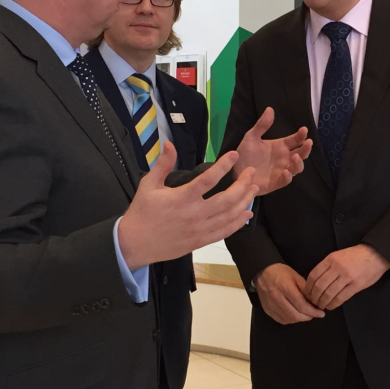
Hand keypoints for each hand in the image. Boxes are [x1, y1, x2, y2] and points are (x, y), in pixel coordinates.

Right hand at [119, 143, 258, 268]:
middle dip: (242, 184)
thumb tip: (169, 144)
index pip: (208, 180)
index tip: (234, 155)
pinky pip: (224, 232)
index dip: (223, 166)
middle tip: (251, 172)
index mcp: (182, 198)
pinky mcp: (200, 241)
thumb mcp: (149, 185)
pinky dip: (237, 223)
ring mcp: (199, 230)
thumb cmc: (142, 212)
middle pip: (226, 199)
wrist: (135, 244)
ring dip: (244, 201)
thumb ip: (162, 164)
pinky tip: (246, 213)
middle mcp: (194, 214)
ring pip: (229, 216)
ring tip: (254, 188)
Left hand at [233, 107, 311, 194]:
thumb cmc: (245, 154)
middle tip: (308, 142)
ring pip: (297, 168)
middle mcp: (284, 158)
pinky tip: (286, 172)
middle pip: (301, 154)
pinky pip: (285, 181)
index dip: (301, 135)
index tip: (304, 130)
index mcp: (280, 146)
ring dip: (299, 163)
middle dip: (306, 149)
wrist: (234, 171)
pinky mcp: (275, 182)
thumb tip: (270, 109)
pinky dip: (288, 177)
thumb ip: (261, 125)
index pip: (295, 140)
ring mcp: (281, 171)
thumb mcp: (251, 137)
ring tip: (296, 157)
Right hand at [255, 263, 324, 324]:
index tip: (321, 313)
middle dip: (308, 317)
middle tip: (314, 314)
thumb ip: (306, 290)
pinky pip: (281, 320)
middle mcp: (277, 298)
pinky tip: (295, 315)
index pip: (301, 305)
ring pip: (289, 319)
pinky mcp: (267, 310)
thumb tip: (315, 302)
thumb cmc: (281, 273)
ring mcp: (271, 306)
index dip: (313, 312)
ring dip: (300, 319)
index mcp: (286, 288)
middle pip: (295, 315)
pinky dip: (290, 320)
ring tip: (306, 314)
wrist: (263, 273)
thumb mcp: (296, 276)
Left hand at [304, 244, 389, 309]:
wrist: (375, 254)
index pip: (314, 275)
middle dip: (314, 297)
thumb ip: (328, 266)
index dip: (308, 287)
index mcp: (331, 259)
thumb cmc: (356, 256)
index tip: (308, 293)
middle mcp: (337, 267)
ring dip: (323, 302)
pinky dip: (333, 304)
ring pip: (329, 293)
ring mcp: (347, 276)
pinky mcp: (356, 285)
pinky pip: (341, 298)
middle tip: (314, 302)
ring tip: (322, 305)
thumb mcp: (338, 255)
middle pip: (319, 286)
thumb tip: (316, 282)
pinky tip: (331, 306)